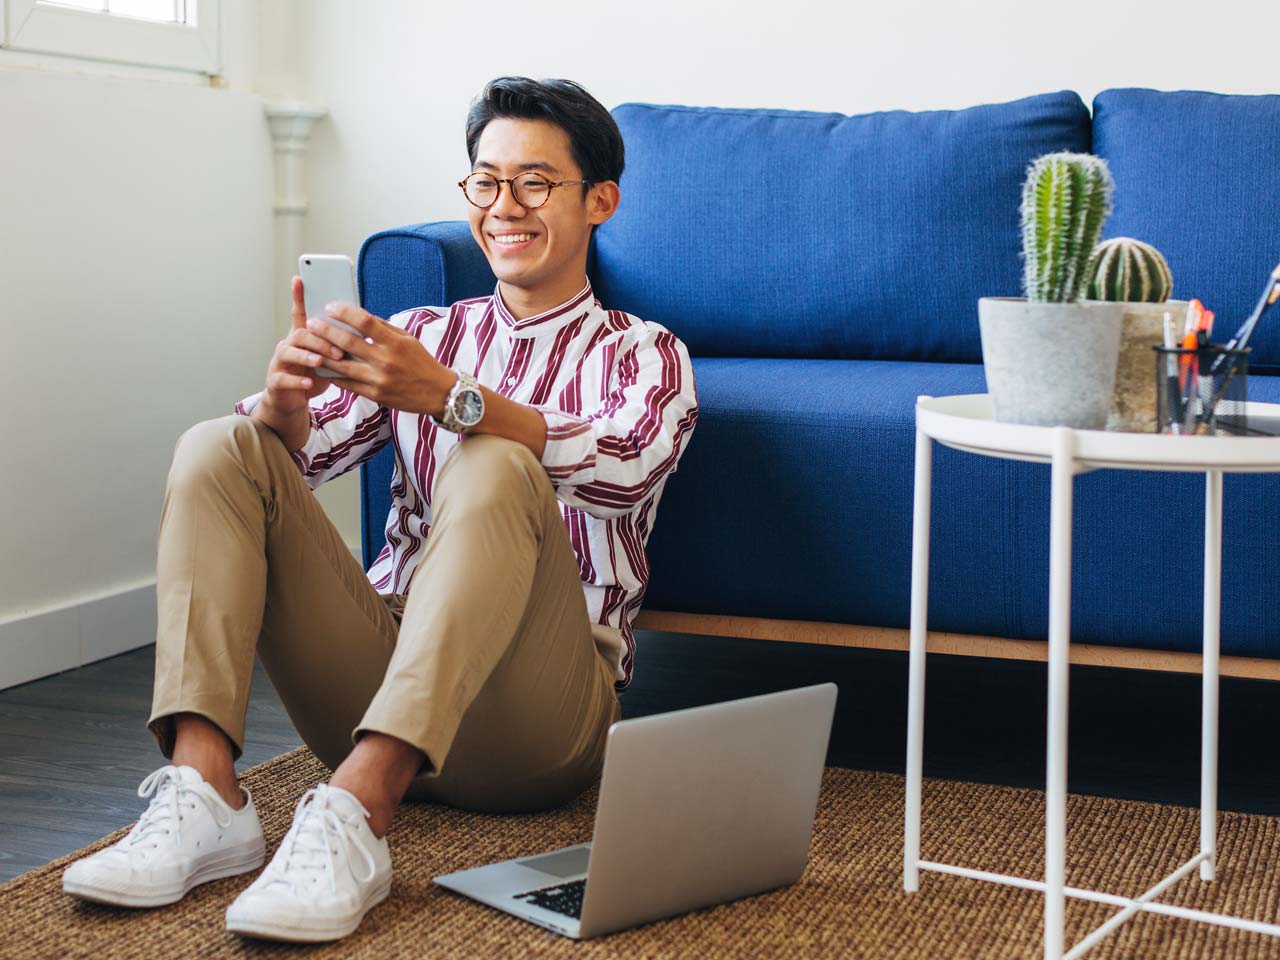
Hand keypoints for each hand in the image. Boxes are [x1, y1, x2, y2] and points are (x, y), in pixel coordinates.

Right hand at [261, 277, 347, 415]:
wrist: (291, 399)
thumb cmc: (312, 374)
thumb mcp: (327, 357)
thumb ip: (337, 343)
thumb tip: (360, 330)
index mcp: (302, 336)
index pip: (300, 313)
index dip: (298, 296)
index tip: (299, 279)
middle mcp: (288, 345)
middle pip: (300, 333)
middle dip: (319, 339)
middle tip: (339, 349)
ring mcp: (280, 362)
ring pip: (288, 352)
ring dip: (306, 356)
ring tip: (320, 362)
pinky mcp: (276, 381)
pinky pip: (283, 379)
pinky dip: (297, 381)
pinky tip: (309, 383)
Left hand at [305, 302, 454, 416]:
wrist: (438, 393)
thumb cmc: (422, 362)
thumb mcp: (408, 339)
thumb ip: (384, 328)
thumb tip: (359, 316)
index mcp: (395, 343)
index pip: (365, 322)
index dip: (345, 313)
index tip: (331, 307)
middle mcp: (386, 361)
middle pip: (349, 343)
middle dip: (327, 331)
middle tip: (312, 322)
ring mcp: (379, 380)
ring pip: (343, 365)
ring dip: (323, 354)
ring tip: (311, 344)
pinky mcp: (375, 395)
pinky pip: (348, 384)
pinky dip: (334, 374)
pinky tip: (323, 366)